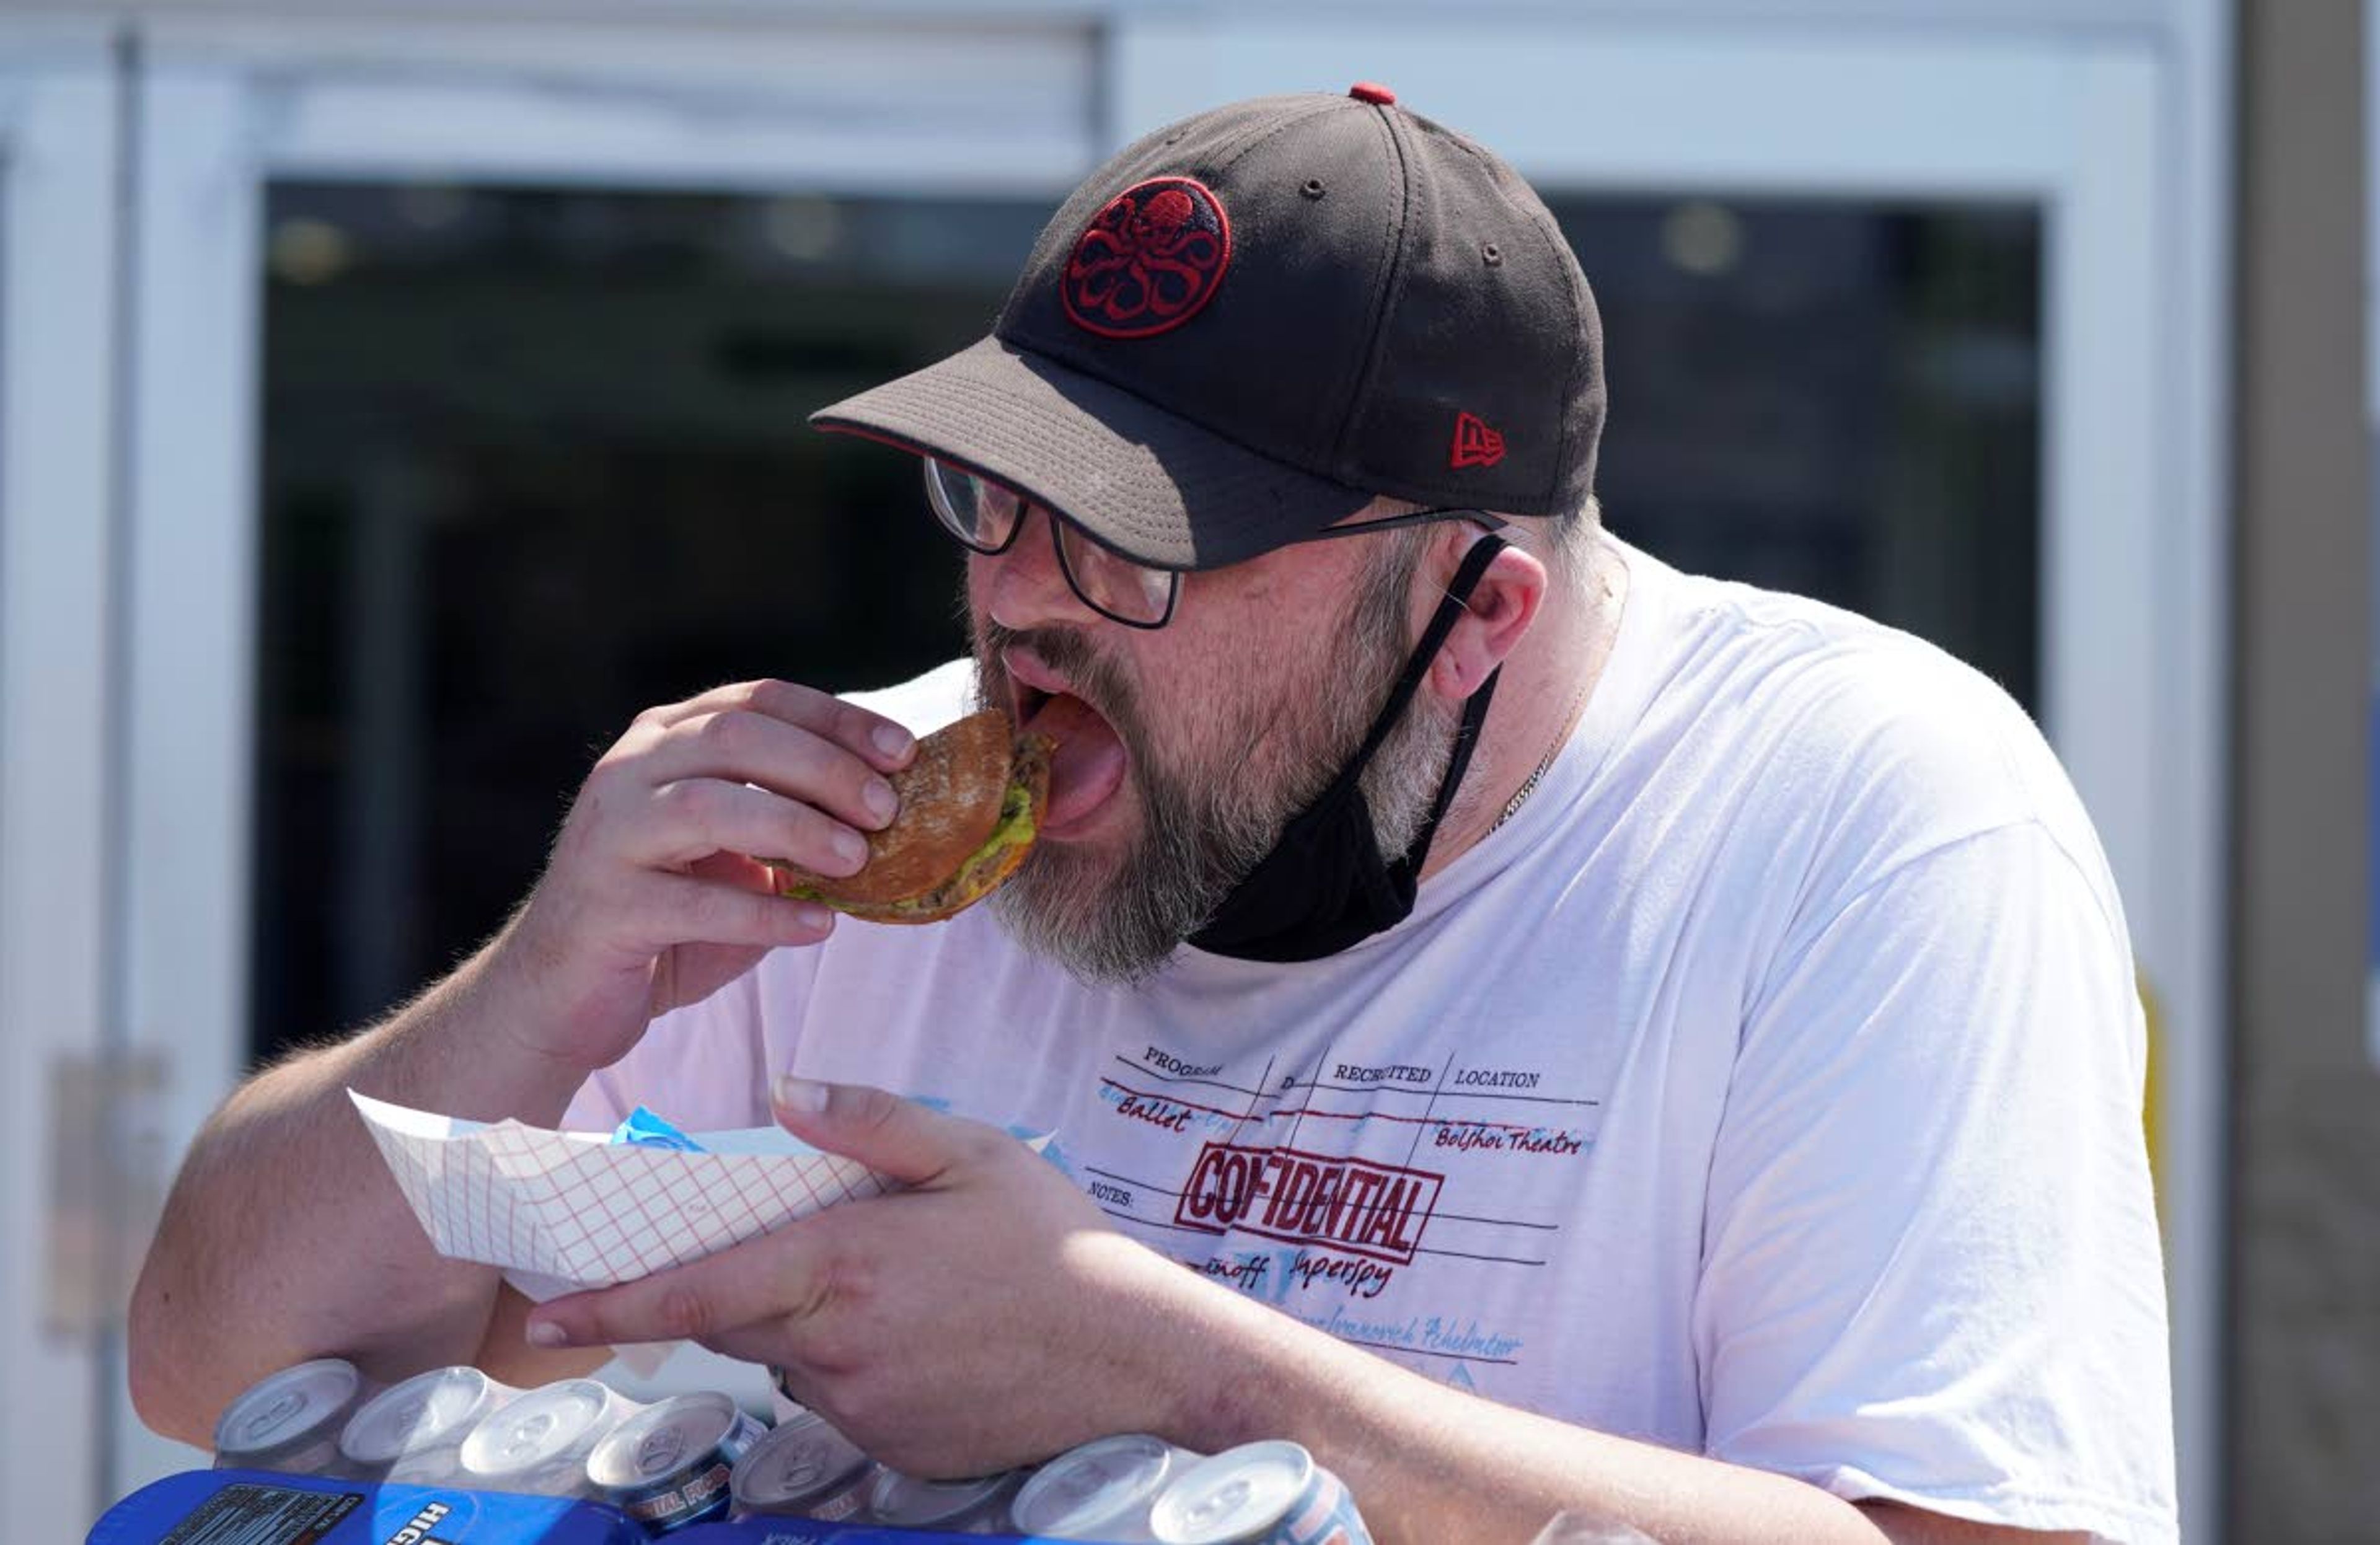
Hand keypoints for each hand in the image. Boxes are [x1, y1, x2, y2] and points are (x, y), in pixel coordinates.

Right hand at [493, 682, 914, 1070]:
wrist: (565, 994)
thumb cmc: (669, 917)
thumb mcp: (737, 858)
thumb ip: (794, 826)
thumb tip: (891, 816)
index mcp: (664, 740)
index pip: (758, 700)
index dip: (836, 719)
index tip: (904, 751)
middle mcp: (628, 770)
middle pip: (736, 737)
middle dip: (824, 768)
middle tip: (887, 810)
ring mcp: (608, 835)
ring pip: (708, 806)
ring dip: (795, 828)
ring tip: (858, 861)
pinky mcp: (602, 907)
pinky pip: (693, 904)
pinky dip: (765, 913)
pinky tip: (819, 926)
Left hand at [524, 1077, 1186, 1475]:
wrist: (1135, 1359)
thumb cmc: (1057, 1246)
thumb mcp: (974, 1153)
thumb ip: (872, 1120)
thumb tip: (788, 1087)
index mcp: (843, 1264)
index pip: (698, 1291)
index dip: (614, 1304)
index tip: (547, 1315)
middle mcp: (835, 1347)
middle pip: (733, 1322)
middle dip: (723, 1290)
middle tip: (767, 1252)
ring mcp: (861, 1406)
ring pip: (786, 1359)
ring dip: (801, 1320)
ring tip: (890, 1282)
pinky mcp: (891, 1446)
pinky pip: (836, 1396)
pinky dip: (850, 1359)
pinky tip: (920, 1329)